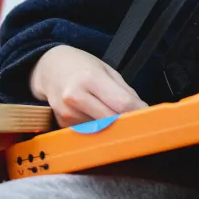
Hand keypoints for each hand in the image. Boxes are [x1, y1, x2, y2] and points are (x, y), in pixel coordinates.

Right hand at [30, 45, 147, 127]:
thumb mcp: (106, 70)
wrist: (49, 68)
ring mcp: (67, 113)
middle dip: (127, 122)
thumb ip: (125, 91)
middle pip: (112, 120)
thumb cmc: (81, 66)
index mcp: (90, 78)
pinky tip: (94, 115)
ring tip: (110, 111)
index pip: (121, 103)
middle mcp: (75, 97)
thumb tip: (143, 111)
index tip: (149, 117)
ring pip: (102, 129)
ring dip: (112, 126)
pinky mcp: (63, 124)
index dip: (138, 112)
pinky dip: (98, 128)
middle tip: (138, 121)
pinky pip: (89, 132)